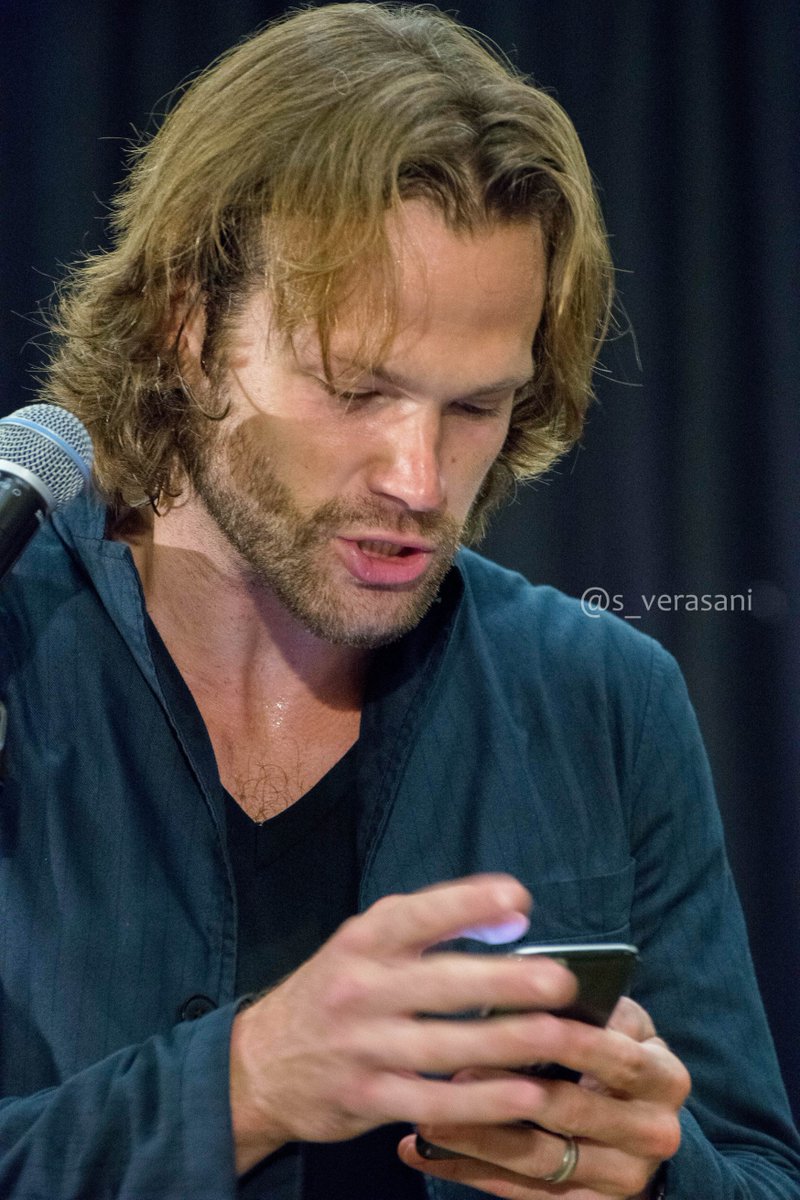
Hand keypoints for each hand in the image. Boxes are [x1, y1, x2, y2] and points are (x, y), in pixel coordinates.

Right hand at [229, 874, 578, 1172]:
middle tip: (559, 980)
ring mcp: (361, 1048)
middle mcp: (360, 989)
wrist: (258, 1065)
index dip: (468, 904)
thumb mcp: (365, 946)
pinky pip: (433, 1102)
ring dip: (506, 1042)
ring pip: (443, 1045)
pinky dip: (481, 1101)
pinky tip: (525, 1095)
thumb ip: (431, 926)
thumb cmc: (333, 993)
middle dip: (504, 981)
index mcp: (362, 941)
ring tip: (557, 1035)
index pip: (417, 915)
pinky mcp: (367, 1100)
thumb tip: (511, 915)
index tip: (519, 900)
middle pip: (440, 983)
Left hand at [398, 995, 689, 1197]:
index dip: (568, 1043)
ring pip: (541, 1161)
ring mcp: (624, 1177)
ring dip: (478, 1139)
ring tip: (426, 1120)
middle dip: (508, 1091)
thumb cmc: (613, 1051)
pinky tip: (425, 1155)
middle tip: (454, 1070)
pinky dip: (471, 1172)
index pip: (616, 1057)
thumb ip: (589, 1007)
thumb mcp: (617, 1022)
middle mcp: (653, 1133)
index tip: (511, 1025)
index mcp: (664, 1077)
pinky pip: (524, 1195)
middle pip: (571, 1113)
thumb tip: (527, 980)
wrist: (638, 1122)